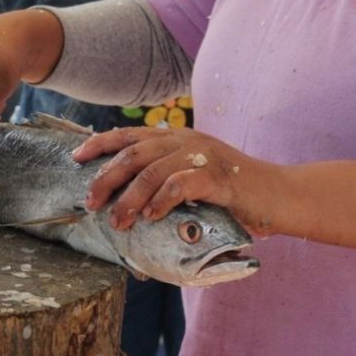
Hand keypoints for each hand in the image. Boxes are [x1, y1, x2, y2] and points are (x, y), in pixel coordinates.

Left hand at [72, 126, 288, 234]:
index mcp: (177, 140)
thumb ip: (164, 183)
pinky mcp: (220, 177)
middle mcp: (187, 142)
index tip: (76, 157)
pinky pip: (182, 184)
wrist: (280, 197)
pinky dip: (162, 200)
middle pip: (134, 153)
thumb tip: (124, 203)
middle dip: (106, 178)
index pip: (130, 135)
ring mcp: (205, 156)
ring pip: (153, 170)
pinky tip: (151, 216)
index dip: (100, 144)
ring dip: (129, 197)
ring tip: (117, 220)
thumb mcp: (192, 182)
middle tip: (91, 202)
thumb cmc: (232, 195)